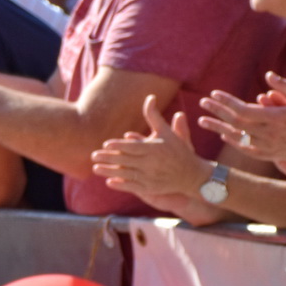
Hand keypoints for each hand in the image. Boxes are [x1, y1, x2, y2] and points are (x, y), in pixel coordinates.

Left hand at [92, 95, 211, 200]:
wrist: (192, 174)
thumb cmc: (178, 150)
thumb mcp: (167, 132)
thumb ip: (154, 116)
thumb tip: (150, 97)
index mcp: (155, 149)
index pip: (133, 147)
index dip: (119, 146)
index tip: (105, 144)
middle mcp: (152, 163)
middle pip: (126, 160)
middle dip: (109, 158)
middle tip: (93, 155)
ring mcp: (151, 177)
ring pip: (126, 174)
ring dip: (109, 172)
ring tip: (95, 168)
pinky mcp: (151, 188)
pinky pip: (133, 187)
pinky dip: (121, 185)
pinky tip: (109, 182)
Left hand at [199, 74, 285, 162]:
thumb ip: (285, 87)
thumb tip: (268, 76)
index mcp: (275, 118)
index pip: (243, 109)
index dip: (227, 102)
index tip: (214, 94)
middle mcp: (268, 134)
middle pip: (235, 122)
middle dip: (217, 111)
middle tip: (203, 102)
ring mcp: (265, 146)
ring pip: (235, 136)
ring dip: (217, 127)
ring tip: (201, 120)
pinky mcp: (265, 155)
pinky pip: (243, 148)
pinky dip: (231, 140)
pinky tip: (221, 134)